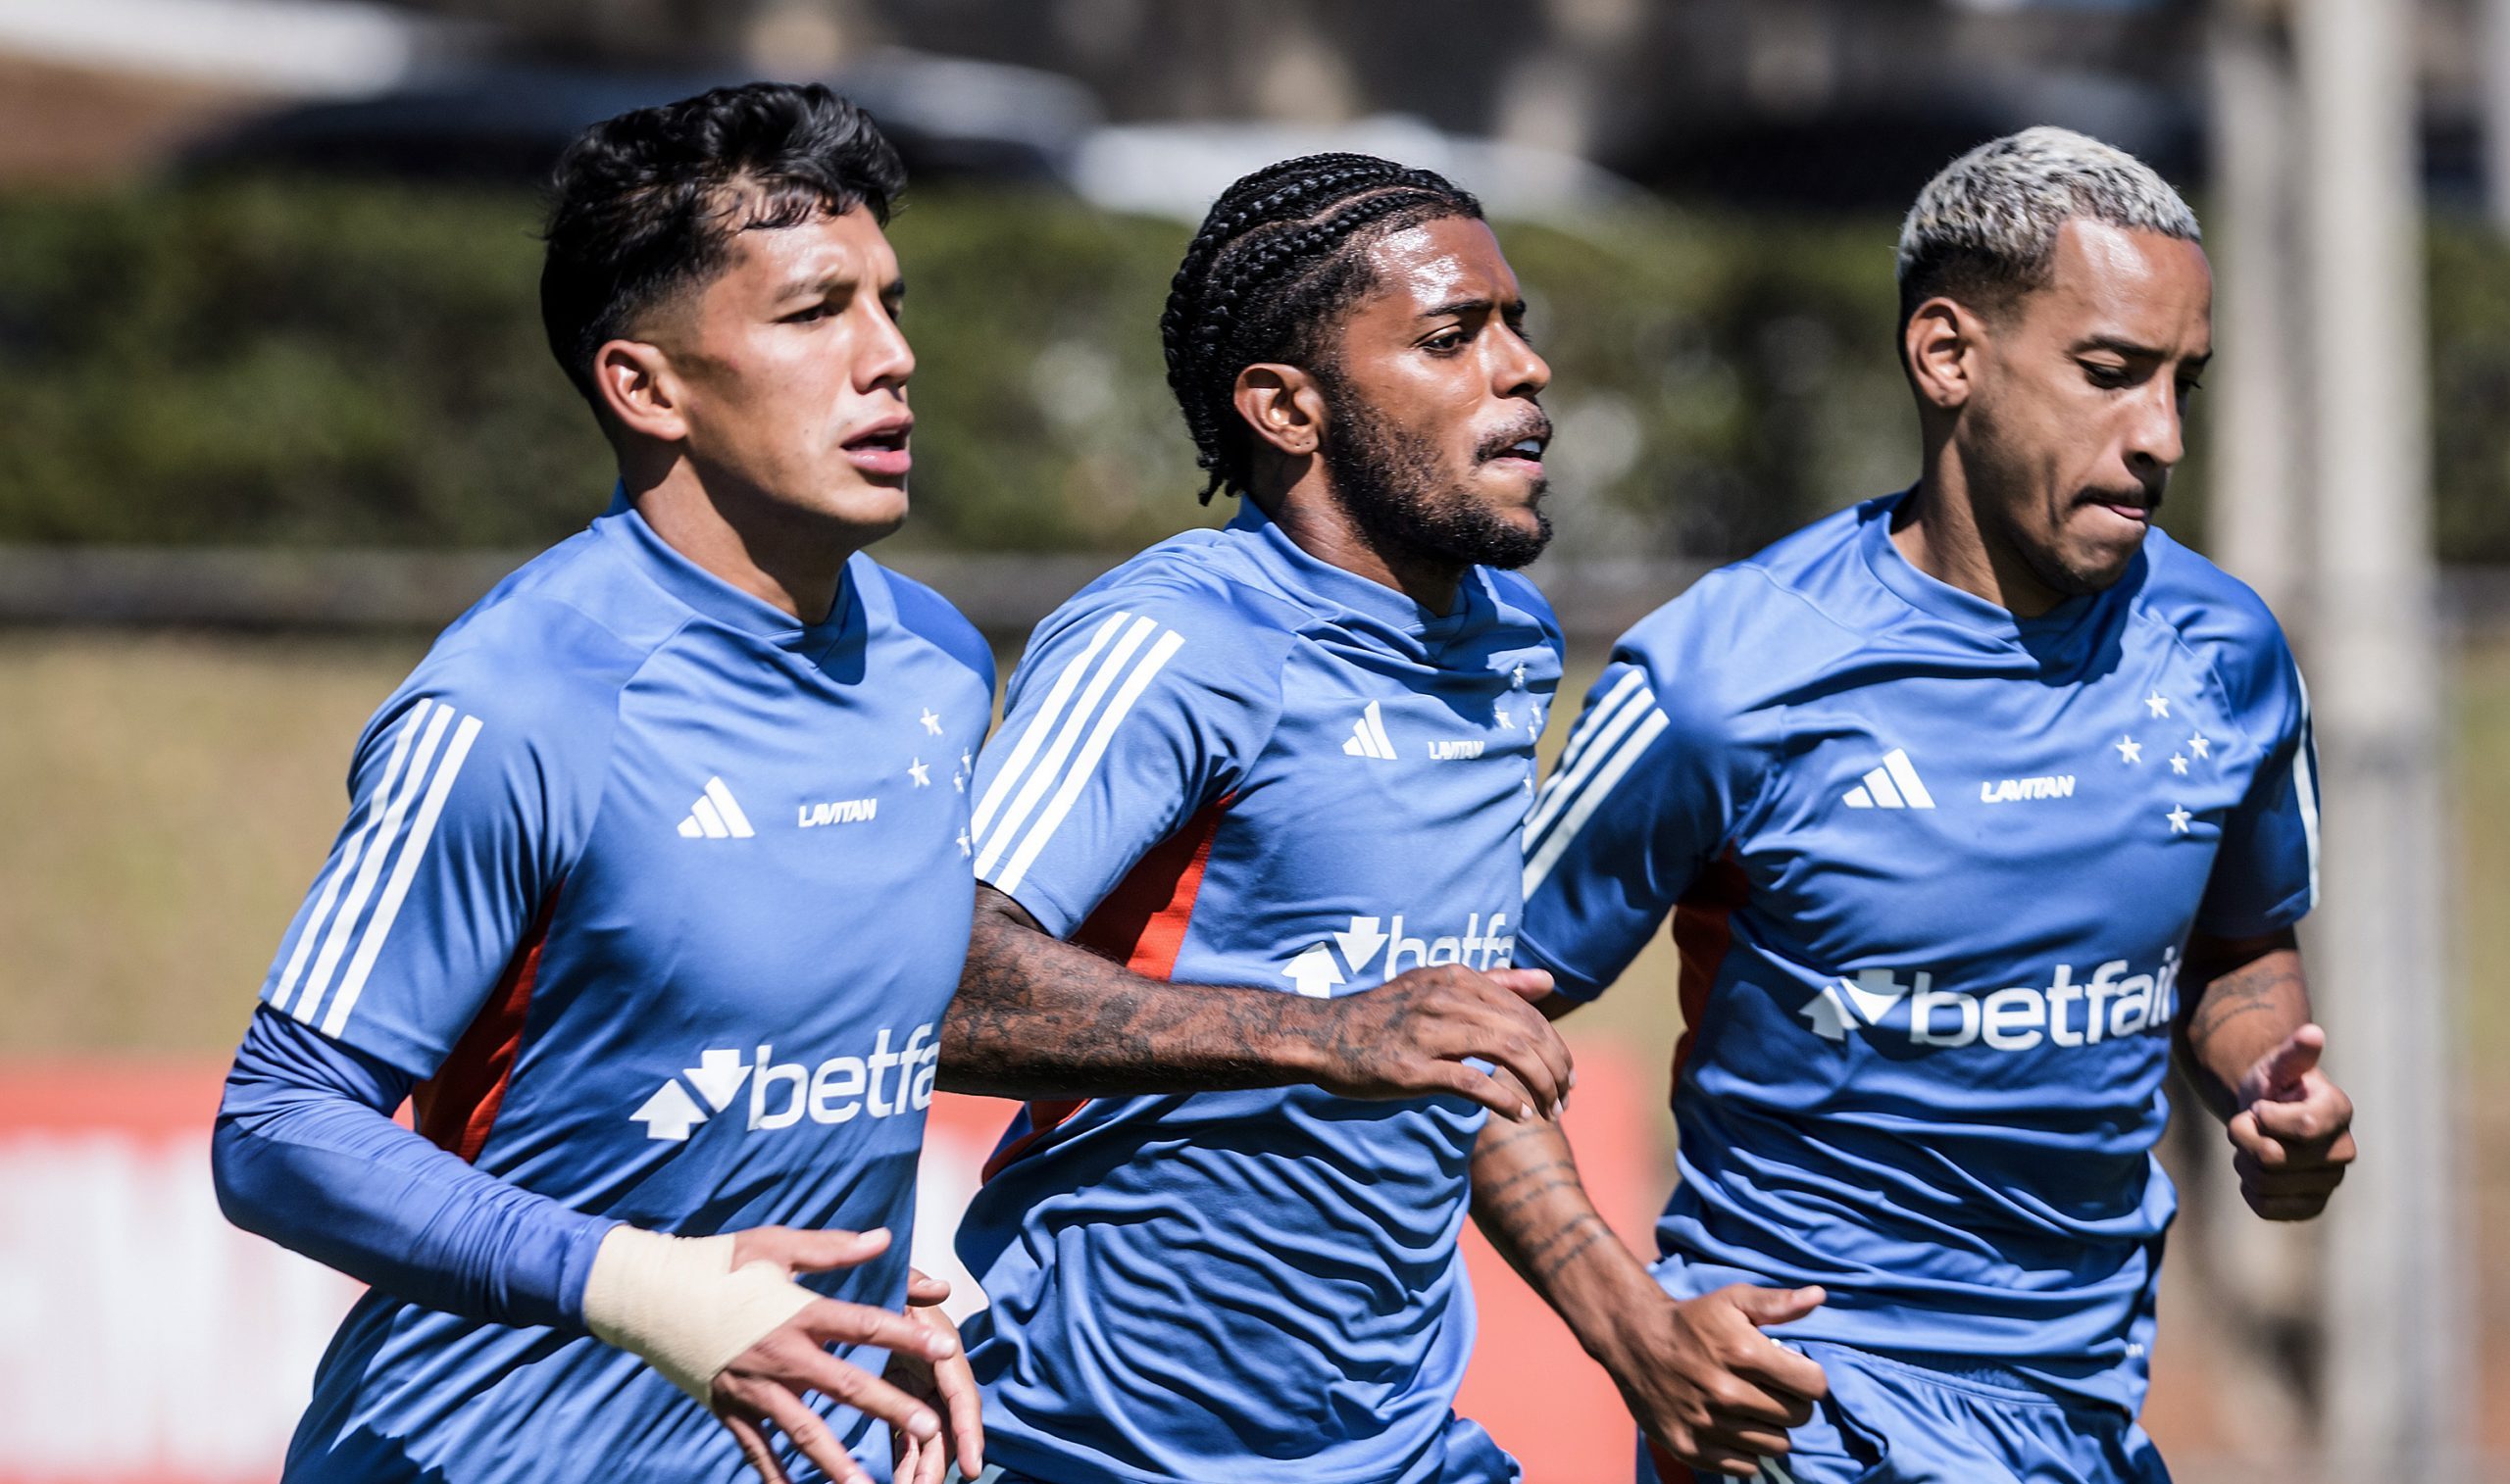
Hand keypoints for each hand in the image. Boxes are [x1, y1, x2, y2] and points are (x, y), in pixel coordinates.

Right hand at [709, 1227, 959, 1483]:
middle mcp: (780, 1354)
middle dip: (890, 1408)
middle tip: (929, 1429)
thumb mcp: (776, 1246)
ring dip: (838, 1460)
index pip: (864, 1325)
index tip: (946, 1351)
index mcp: (797, 1311)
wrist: (649, 1295)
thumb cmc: (718, 1263)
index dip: (907, 1337)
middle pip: (845, 1386)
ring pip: (803, 1430)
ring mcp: (753, 1387)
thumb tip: (886, 1239)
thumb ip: (834, 1249)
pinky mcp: (728, 1408)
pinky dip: (777, 1477)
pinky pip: (757, 1450)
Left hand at [886, 1269, 983, 1483]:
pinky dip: (901, 1463)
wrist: (847, 1295)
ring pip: (925, 1440)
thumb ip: (911, 1284)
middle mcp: (933, 1374)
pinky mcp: (897, 1403)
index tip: (970, 1465)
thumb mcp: (892, 1283)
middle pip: (946, 1427)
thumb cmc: (874, 1289)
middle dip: (939, 1464)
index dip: (968, 1431)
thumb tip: (942, 1288)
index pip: (961, 1394)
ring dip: (919, 1471)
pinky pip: (903, 1439)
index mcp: (938, 1349)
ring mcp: (916, 1391)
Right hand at [1303, 964, 1572, 1120]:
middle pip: (1524, 1032)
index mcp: (1455, 978)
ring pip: (1508, 1053)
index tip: (1566, 1076)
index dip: (1556, 1045)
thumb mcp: (1438, 987)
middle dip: (1555, 1069)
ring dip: (1538, 1086)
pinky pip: (1473, 1083)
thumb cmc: (1385, 1017)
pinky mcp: (1413, 1068)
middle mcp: (1445, 998)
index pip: (1526, 1011)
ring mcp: (1428, 1033)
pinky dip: (1505, 1100)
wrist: (1323, 1036)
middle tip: (1565, 1099)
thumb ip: (1495, 983)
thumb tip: (1547, 980)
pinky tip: (1519, 1116)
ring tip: (1550, 1111)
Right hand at [1595, 1283, 1827, 1479]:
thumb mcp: (1733, 1300)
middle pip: (1799, 1418)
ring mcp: (1708, 1424)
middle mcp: (1728, 1393)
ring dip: (1770, 1428)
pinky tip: (1733, 1428)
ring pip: (1776, 1446)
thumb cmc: (1691, 1320)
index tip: (1792, 1372)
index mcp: (1745, 1353)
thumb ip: (1778, 1303)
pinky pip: (1746, 1466)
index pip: (1813, 1386)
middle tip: (1769, 1389)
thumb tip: (1819, 1296)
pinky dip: (1746, 1451)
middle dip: (1792, 1402)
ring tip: (1751, 1409)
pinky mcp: (1690, 1447)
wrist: (1633, 1340)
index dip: (1808, 1378)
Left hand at [2228, 1023, 2356, 1219]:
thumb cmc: (2274, 1086)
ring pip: (2264, 1183)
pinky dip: (2249, 1189)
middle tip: (2249, 1124)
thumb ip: (2294, 1053)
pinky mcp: (2311, 1206)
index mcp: (2339, 1113)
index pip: (2302, 1128)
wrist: (2267, 1116)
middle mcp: (2343, 1151)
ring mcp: (2329, 1182)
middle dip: (2244, 1137)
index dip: (2265, 1117)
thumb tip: (2312, 1033)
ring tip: (2252, 1144)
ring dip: (2243, 1161)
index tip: (2262, 1106)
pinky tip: (2257, 1171)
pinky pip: (2267, 1208)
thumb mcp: (2278, 1065)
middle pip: (2272, 1158)